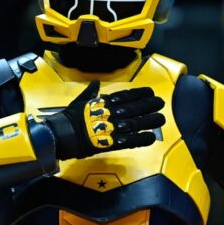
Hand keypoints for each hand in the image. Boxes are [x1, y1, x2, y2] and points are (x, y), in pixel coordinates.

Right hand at [44, 80, 164, 160]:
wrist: (62, 133)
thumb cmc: (69, 117)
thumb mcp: (80, 100)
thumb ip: (90, 92)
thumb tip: (95, 83)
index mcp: (104, 102)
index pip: (126, 95)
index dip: (140, 94)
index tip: (150, 92)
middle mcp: (111, 113)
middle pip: (135, 108)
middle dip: (150, 105)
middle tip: (161, 104)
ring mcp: (112, 127)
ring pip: (136, 123)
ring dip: (150, 121)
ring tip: (161, 119)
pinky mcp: (112, 141)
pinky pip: (131, 140)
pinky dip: (142, 139)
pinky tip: (151, 137)